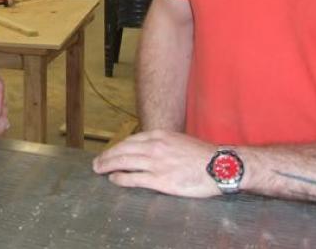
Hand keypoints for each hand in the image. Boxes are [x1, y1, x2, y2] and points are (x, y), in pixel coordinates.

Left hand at [92, 130, 219, 197]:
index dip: (116, 147)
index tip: (109, 152)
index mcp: (159, 136)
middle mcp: (154, 147)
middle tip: (96, 162)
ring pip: (124, 162)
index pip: (130, 140)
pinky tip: (113, 179)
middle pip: (122, 150)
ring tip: (99, 170)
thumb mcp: (178, 140)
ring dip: (108, 166)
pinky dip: (121, 178)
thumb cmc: (201, 155)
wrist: (219, 165)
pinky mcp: (161, 180)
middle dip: (107, 156)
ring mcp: (156, 163)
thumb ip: (162, 143)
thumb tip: (147, 149)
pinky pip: (134, 178)